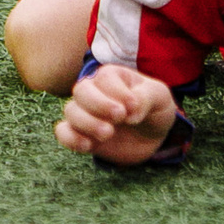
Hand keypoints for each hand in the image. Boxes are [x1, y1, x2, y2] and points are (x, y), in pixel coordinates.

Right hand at [55, 65, 178, 166]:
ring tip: (108, 134)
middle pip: (81, 90)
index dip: (117, 92)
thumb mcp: (160, 98)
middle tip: (119, 118)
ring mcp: (85, 113)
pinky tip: (89, 146)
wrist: (151, 136)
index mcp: (113, 76)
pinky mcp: (81, 134)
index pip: (105, 78)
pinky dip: (70, 138)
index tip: (133, 107)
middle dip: (98, 105)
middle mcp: (94, 91)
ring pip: (71, 111)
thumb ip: (146, 98)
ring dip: (87, 123)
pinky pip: (63, 132)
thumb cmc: (154, 109)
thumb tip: (130, 111)